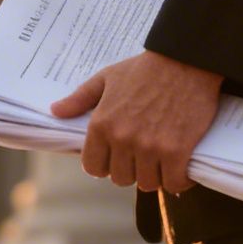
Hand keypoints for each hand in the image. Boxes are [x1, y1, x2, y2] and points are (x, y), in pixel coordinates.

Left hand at [49, 51, 221, 193]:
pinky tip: (180, 168)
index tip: (116, 157)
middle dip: (131, 169)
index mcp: (102, 124)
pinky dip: (178, 180)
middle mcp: (123, 139)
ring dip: (154, 175)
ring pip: (147, 183)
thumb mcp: (107, 78)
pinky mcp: (177, 151)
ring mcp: (150, 147)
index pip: (93, 168)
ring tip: (161, 161)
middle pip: (121, 178)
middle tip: (142, 156)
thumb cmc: (145, 69)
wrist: (186, 60)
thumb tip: (56, 111)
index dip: (105, 165)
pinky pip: (174, 183)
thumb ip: (80, 98)